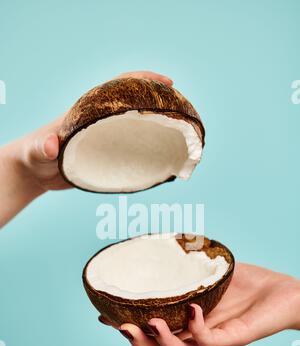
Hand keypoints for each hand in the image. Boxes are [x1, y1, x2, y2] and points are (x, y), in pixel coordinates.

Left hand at [19, 70, 172, 191]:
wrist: (34, 172)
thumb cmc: (33, 155)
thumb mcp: (36, 150)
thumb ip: (43, 146)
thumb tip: (52, 145)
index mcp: (88, 110)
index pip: (119, 86)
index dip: (144, 80)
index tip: (167, 84)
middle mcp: (101, 120)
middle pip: (135, 103)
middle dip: (159, 102)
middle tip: (184, 110)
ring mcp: (105, 137)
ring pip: (137, 127)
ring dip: (159, 127)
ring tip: (182, 135)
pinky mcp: (106, 155)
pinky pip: (132, 149)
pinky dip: (149, 153)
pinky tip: (162, 162)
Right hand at [99, 263, 299, 345]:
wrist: (286, 292)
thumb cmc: (250, 282)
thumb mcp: (212, 272)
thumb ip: (190, 265)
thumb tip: (165, 243)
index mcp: (189, 323)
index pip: (154, 332)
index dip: (129, 329)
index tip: (104, 315)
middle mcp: (199, 335)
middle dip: (136, 342)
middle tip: (118, 325)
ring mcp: (216, 339)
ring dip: (159, 342)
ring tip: (146, 324)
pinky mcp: (234, 337)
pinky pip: (208, 341)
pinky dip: (195, 326)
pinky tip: (191, 307)